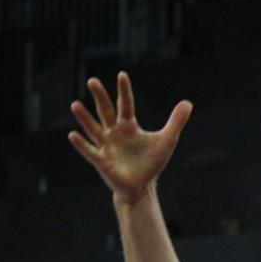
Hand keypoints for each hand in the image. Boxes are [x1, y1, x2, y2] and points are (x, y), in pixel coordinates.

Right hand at [68, 72, 191, 204]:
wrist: (141, 187)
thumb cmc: (151, 163)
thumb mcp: (167, 141)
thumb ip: (176, 122)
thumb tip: (188, 103)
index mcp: (128, 126)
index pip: (125, 104)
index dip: (124, 91)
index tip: (121, 75)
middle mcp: (114, 133)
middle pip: (105, 111)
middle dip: (100, 97)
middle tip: (92, 80)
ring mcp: (106, 146)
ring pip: (93, 128)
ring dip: (84, 118)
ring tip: (75, 104)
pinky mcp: (102, 161)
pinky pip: (90, 151)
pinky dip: (81, 144)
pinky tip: (72, 135)